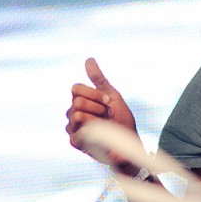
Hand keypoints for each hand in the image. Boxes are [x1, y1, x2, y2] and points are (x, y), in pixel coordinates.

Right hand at [66, 58, 138, 172]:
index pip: (76, 88)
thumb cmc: (121, 120)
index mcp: (79, 101)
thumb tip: (88, 59)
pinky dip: (94, 131)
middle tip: (107, 116)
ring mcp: (72, 128)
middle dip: (97, 107)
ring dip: (97, 119)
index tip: (108, 102)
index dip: (94, 93)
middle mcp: (72, 113)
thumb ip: (98, 79)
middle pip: (76, 101)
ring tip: (105, 126)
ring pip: (76, 114)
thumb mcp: (112, 96)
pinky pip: (79, 130)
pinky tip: (101, 136)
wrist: (129, 142)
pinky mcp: (75, 141)